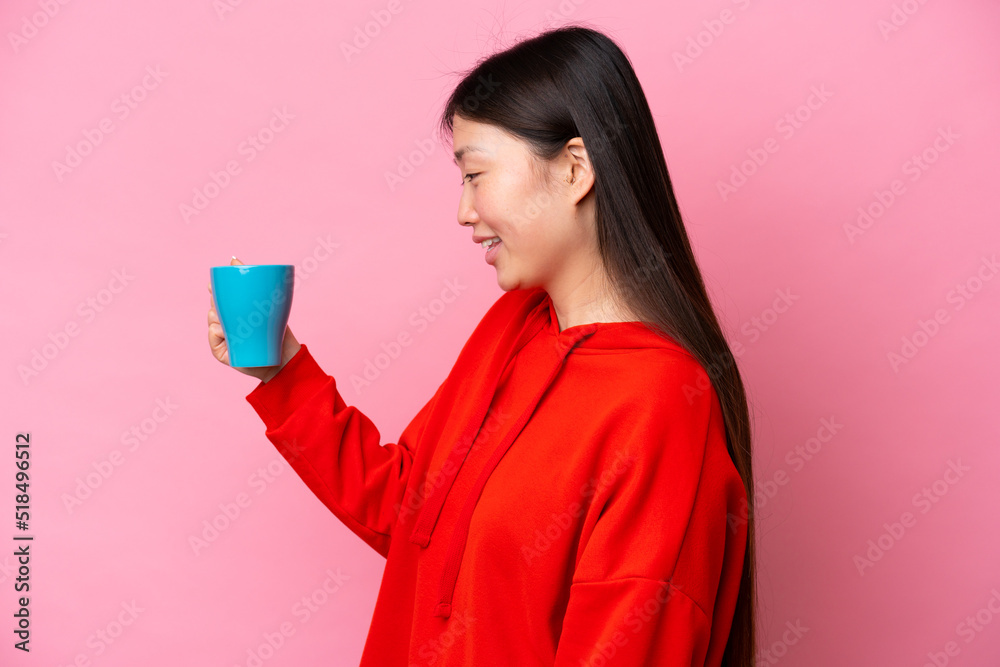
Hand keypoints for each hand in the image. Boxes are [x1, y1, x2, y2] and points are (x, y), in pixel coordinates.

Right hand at [207, 256, 301, 382]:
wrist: (282, 356)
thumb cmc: (275, 328)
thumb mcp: (264, 301)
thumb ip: (251, 280)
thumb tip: (232, 258)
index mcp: (234, 311)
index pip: (219, 297)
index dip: (213, 290)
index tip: (211, 284)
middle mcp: (226, 323)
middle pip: (213, 306)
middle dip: (217, 302)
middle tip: (229, 304)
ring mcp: (222, 337)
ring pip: (212, 319)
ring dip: (222, 318)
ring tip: (240, 324)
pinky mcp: (221, 351)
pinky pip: (213, 334)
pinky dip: (220, 332)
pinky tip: (230, 335)